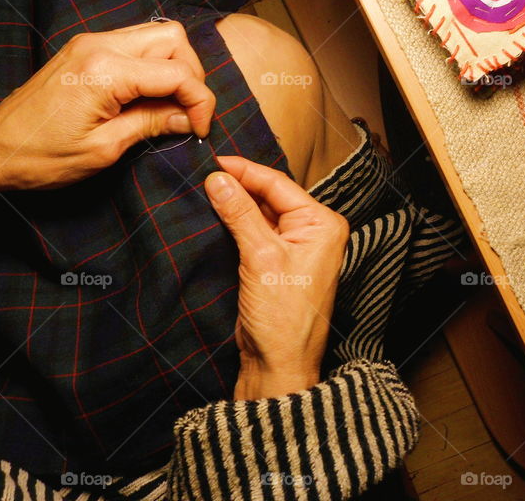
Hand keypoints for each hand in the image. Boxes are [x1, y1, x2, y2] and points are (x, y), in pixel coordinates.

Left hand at [0, 21, 214, 206]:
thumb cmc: (43, 156)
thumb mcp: (105, 148)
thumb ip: (152, 124)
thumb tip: (189, 117)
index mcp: (106, 69)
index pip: (177, 71)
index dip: (200, 100)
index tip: (201, 129)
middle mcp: (100, 44)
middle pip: (173, 37)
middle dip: (191, 74)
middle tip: (188, 112)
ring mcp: (90, 42)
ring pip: (156, 35)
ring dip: (173, 66)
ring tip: (171, 106)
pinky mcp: (84, 48)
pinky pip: (134, 44)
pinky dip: (151, 64)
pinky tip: (148, 96)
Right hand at [205, 156, 347, 399]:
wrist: (278, 365)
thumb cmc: (282, 317)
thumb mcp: (260, 257)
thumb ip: (239, 213)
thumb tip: (217, 179)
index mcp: (322, 224)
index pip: (278, 184)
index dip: (244, 170)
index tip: (212, 160)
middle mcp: (313, 231)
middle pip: (269, 196)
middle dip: (238, 184)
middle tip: (202, 172)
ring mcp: (295, 247)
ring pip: (260, 213)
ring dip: (234, 203)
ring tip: (202, 187)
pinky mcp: (277, 263)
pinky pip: (255, 232)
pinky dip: (235, 223)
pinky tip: (213, 213)